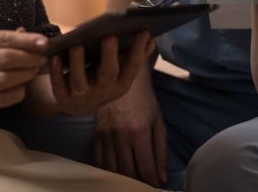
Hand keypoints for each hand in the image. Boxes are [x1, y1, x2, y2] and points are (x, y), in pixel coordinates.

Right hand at [0, 30, 46, 115]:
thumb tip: (24, 33)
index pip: (5, 39)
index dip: (27, 41)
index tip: (43, 42)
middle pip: (8, 59)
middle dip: (31, 58)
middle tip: (43, 57)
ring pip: (8, 79)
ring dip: (26, 74)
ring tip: (35, 70)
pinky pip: (5, 98)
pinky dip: (18, 92)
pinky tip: (22, 86)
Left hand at [48, 31, 152, 116]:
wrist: (78, 103)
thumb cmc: (101, 76)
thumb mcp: (119, 69)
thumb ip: (135, 53)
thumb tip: (151, 36)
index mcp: (121, 84)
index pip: (133, 66)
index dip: (139, 50)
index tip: (142, 31)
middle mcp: (104, 92)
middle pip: (108, 74)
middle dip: (109, 56)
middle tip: (109, 37)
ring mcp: (82, 96)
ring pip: (80, 81)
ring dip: (78, 64)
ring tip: (77, 46)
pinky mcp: (63, 97)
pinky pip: (58, 85)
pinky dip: (56, 71)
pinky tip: (55, 56)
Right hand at [94, 68, 166, 185]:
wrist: (123, 77)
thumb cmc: (144, 100)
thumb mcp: (158, 122)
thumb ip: (161, 150)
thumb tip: (161, 176)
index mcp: (139, 132)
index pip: (145, 167)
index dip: (151, 182)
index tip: (155, 188)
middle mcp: (120, 135)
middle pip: (127, 172)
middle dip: (137, 183)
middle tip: (143, 187)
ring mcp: (106, 134)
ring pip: (112, 169)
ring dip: (121, 179)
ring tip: (129, 183)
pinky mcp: (96, 133)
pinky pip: (98, 159)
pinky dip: (105, 171)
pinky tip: (113, 175)